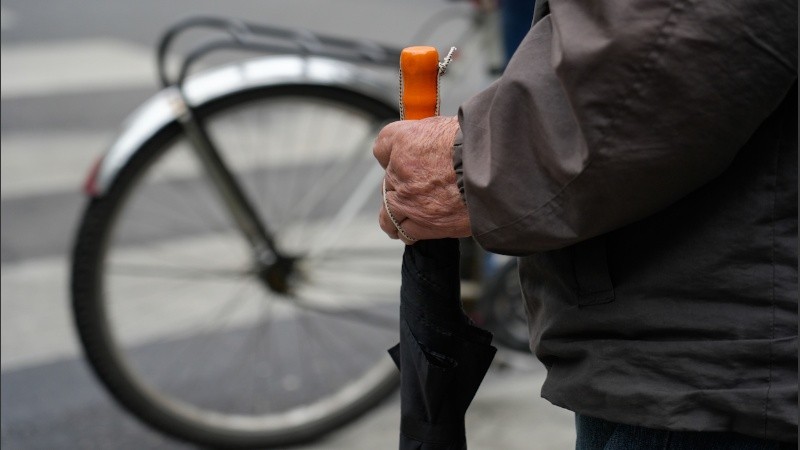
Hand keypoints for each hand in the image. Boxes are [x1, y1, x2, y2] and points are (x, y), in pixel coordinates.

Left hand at [373, 116, 470, 243]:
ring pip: (388, 214)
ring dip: (397, 215)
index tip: (401, 161)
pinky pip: (405, 231)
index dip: (393, 155)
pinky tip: (417, 229)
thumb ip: (433, 136)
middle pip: (387, 183)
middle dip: (400, 187)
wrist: (495, 173)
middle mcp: (400, 170)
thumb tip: (433, 145)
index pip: (383, 148)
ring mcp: (409, 201)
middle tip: (418, 189)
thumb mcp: (451, 125)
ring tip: (408, 216)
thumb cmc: (480, 146)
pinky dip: (409, 231)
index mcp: (405, 140)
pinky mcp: (424, 224)